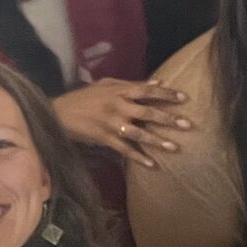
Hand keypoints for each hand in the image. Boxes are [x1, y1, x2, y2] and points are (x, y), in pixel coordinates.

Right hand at [52, 80, 190, 168]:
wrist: (58, 113)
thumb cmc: (85, 97)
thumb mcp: (107, 85)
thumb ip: (132, 84)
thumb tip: (159, 82)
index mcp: (119, 91)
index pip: (147, 91)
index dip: (166, 94)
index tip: (184, 98)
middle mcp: (117, 107)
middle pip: (147, 112)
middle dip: (168, 119)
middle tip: (187, 124)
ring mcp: (111, 124)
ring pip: (138, 133)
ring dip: (157, 141)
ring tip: (174, 147)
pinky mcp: (104, 139)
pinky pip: (124, 149)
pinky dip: (138, 158)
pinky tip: (152, 165)